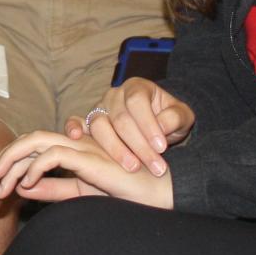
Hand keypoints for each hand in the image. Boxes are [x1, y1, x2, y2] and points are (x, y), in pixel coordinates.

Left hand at [0, 130, 173, 207]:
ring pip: (35, 142)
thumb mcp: (81, 194)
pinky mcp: (89, 158)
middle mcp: (74, 143)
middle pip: (27, 140)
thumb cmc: (124, 193)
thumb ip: (53, 189)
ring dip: (11, 161)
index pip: (31, 147)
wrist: (157, 194)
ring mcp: (82, 147)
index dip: (8, 162)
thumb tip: (22, 189)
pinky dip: (35, 167)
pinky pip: (54, 155)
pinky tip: (26, 186)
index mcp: (71, 149)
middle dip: (1, 159)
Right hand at [64, 78, 194, 176]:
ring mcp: (100, 108)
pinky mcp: (89, 123)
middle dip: (139, 145)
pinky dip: (73, 128)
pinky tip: (76, 139)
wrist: (159, 124)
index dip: (148, 124)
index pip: (137, 101)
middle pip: (120, 118)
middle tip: (155, 167)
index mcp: (137, 87)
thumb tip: (161, 128)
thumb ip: (175, 118)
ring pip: (100, 125)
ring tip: (133, 167)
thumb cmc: (169, 119)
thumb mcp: (182, 116)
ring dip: (116, 149)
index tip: (161, 147)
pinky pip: (76, 122)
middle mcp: (115, 95)